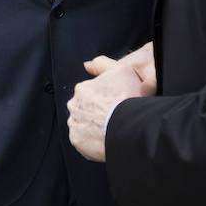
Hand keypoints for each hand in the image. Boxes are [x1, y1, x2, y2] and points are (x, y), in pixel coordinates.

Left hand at [67, 45, 156, 162]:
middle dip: (94, 113)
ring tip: (110, 130)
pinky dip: (91, 141)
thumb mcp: (121, 71)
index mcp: (82, 89)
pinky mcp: (76, 140)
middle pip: (83, 109)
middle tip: (112, 118)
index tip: (113, 104)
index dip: (103, 99)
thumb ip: (101, 64)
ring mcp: (74, 123)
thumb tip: (86, 65)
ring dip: (92, 127)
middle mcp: (74, 105)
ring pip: (82, 124)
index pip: (89, 93)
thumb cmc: (128, 98)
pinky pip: (82, 141)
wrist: (131, 127)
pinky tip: (104, 139)